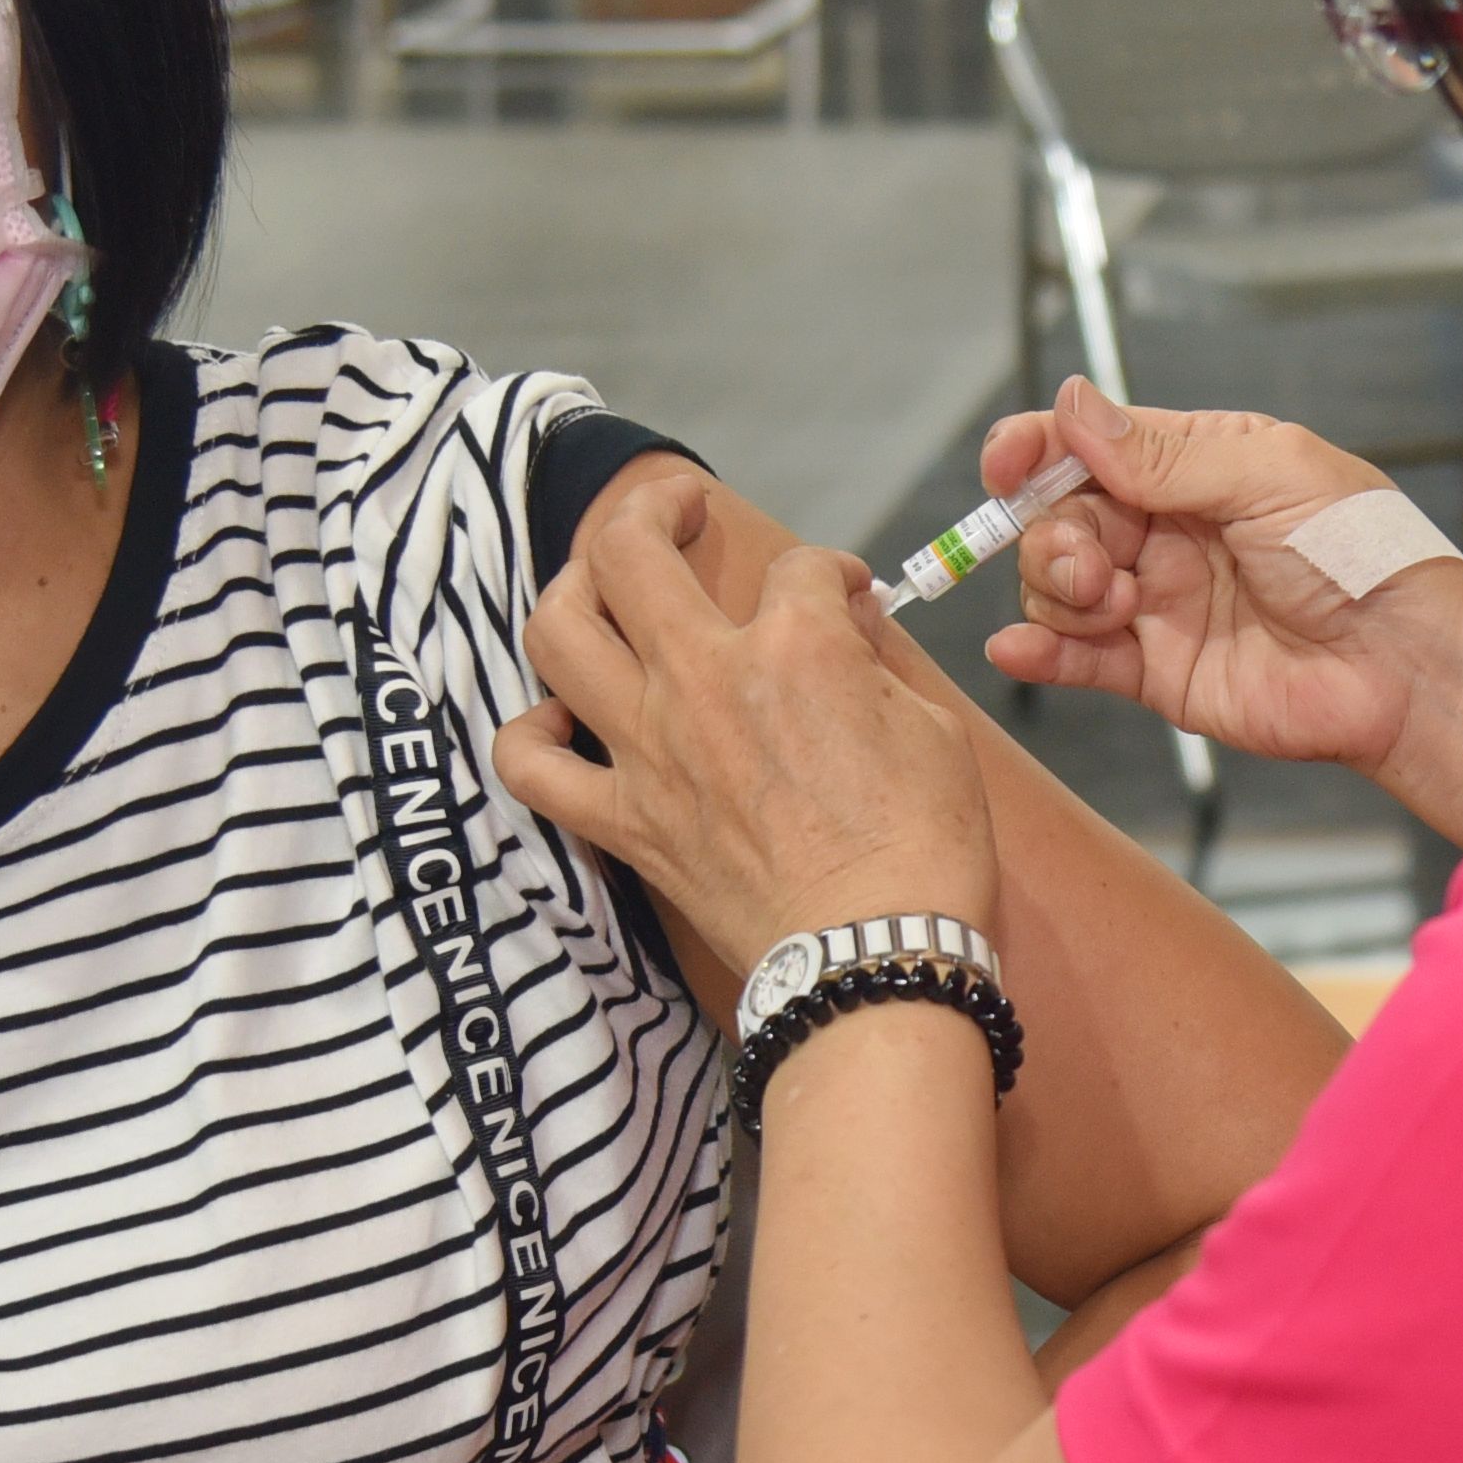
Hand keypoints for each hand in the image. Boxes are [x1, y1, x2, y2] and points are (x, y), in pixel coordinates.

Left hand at [501, 506, 1001, 985]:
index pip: (800, 568)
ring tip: (601, 586)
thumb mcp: (931, 730)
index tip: (847, 594)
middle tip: (678, 507)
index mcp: (795, 645)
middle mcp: (704, 678)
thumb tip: (850, 626)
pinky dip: (531, 734)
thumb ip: (876, 663)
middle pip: (629, 549)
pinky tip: (558, 718)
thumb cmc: (924, 851)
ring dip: (571, 589)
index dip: (831, 571)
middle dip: (654, 504)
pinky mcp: (625, 822)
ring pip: (558, 630)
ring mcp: (649, 750)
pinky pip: (532, 767)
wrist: (873, 958)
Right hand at [979, 383, 1460, 775]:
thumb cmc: (1358, 555)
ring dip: (1058, 590)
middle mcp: (1166, 529)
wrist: (1405, 665)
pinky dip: (1038, 652)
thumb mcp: (1267, 476)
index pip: (1088, 445)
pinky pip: (1078, 659)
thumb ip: (1164, 454)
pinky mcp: (1158, 672)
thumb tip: (1073, 408)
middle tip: (1091, 563)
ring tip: (1110, 605)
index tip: (1005, 465)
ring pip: (1059, 584)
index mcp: (1194, 465)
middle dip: (1052, 533)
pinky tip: (1017, 647)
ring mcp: (1158, 602)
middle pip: (1060, 517)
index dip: (1036, 448)